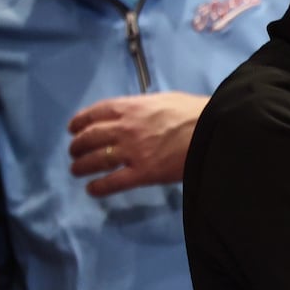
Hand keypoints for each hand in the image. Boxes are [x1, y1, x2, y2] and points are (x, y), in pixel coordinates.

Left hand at [67, 92, 208, 196]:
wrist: (216, 130)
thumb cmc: (196, 113)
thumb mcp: (166, 100)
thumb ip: (145, 107)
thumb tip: (136, 114)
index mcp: (132, 108)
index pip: (95, 113)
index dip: (79, 122)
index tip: (73, 129)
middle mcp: (126, 128)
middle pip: (89, 138)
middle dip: (77, 146)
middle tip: (75, 153)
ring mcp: (133, 152)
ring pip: (94, 160)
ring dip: (80, 166)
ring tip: (77, 171)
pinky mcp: (143, 173)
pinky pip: (112, 182)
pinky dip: (98, 187)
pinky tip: (92, 189)